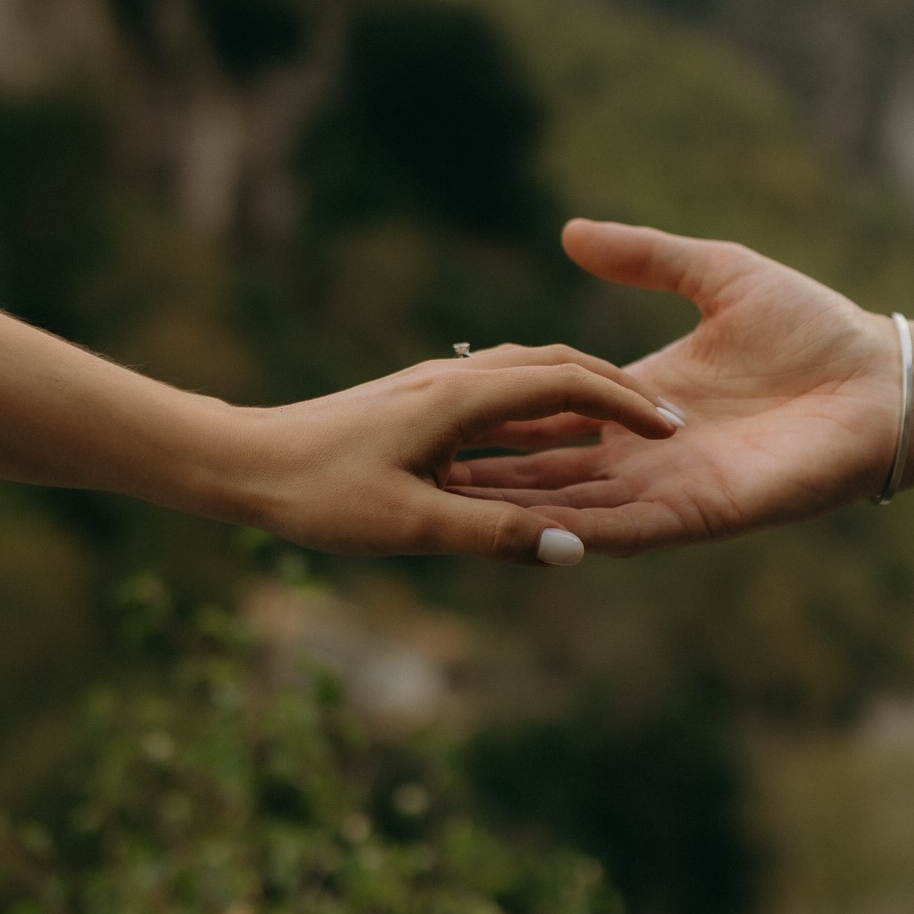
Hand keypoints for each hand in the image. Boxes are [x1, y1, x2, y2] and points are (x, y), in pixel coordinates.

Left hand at [229, 344, 677, 564]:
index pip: (567, 385)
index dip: (626, 406)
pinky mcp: (423, 408)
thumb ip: (494, 534)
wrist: (241, 461)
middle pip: (556, 367)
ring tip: (630, 429)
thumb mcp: (409, 524)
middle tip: (668, 425)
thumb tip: (577, 546)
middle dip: (617, 392)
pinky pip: (502, 402)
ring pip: (529, 380)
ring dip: (582, 400)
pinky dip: (543, 417)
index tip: (673, 431)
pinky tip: (555, 443)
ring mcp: (439, 390)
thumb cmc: (318, 493)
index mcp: (462, 396)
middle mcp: (457, 379)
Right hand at [446, 221, 913, 551]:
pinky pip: (632, 530)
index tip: (433, 413)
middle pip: (550, 469)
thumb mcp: (714, 273)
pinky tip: (532, 532)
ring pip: (576, 508)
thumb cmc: (810, 326)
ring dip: (518, 510)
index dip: (499, 416)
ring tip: (448, 507)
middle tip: (414, 472)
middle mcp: (647, 450)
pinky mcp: (704, 512)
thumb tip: (569, 231)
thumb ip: (645, 256)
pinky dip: (581, 533)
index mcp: (643, 396)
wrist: (880, 377)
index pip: (553, 413)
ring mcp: (672, 487)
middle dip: (488, 474)